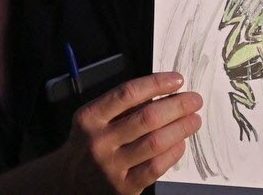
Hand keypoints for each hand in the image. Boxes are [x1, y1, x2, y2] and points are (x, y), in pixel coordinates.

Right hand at [58, 72, 202, 193]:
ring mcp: (111, 166)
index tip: (177, 79)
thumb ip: (123, 106)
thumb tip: (165, 92)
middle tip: (194, 100)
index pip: (128, 93)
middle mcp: (99, 142)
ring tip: (194, 120)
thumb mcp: (95, 119)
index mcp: (90, 118)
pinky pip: (156, 167)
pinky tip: (180, 143)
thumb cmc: (89, 144)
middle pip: (147, 118)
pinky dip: (173, 153)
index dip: (157, 83)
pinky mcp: (123, 187)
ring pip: (155, 142)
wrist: (68, 182)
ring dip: (181, 128)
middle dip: (178, 106)